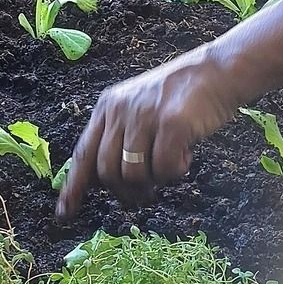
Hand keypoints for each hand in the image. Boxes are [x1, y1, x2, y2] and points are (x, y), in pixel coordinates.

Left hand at [56, 46, 240, 219]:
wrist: (217, 71)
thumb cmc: (180, 96)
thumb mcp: (137, 108)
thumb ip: (120, 137)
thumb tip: (107, 181)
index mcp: (107, 107)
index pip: (83, 153)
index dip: (73, 186)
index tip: (65, 213)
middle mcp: (120, 110)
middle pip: (106, 172)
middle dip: (125, 191)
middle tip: (146, 194)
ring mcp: (144, 117)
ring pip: (134, 175)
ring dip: (154, 180)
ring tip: (170, 164)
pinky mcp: (171, 124)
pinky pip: (164, 169)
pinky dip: (176, 171)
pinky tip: (186, 154)